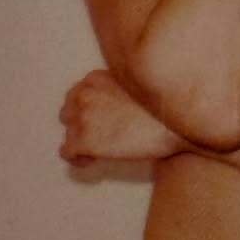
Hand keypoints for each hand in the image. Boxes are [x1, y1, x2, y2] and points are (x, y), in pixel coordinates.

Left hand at [58, 70, 183, 165]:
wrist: (173, 128)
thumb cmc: (160, 109)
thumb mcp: (133, 84)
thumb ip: (113, 88)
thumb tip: (106, 107)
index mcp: (94, 78)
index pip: (76, 95)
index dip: (88, 111)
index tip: (103, 122)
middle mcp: (83, 94)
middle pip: (68, 114)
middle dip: (82, 126)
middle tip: (102, 137)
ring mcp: (81, 118)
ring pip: (68, 134)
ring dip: (82, 142)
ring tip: (100, 151)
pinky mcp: (83, 141)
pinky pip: (67, 153)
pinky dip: (78, 159)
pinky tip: (93, 161)